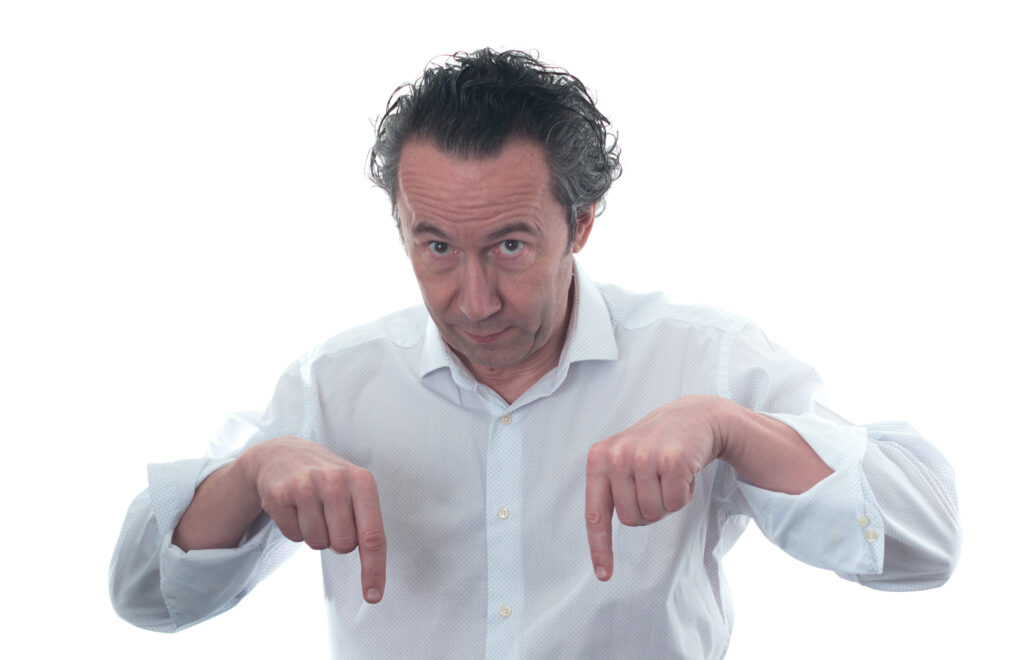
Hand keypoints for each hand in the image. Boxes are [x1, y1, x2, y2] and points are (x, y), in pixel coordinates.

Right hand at [239, 437, 386, 602]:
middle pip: (343, 545)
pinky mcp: (279, 495)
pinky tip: (293, 506)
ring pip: (317, 543)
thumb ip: (366, 521)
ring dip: (314, 534)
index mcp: (361, 481)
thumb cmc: (326, 477)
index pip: (373, 536)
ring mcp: (305, 486)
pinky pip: (293, 537)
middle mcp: (335, 481)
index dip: (374, 569)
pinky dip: (294, 529)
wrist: (281, 453)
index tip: (373, 596)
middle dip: (337, 540)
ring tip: (310, 507)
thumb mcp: (354, 487)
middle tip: (329, 516)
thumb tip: (373, 571)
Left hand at [584, 395, 725, 580]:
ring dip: (667, 502)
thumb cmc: (657, 445)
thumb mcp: (623, 457)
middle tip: (657, 484)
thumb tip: (597, 534)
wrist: (695, 417)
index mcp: (599, 457)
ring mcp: (644, 456)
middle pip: (631, 520)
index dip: (600, 547)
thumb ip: (610, 486)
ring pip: (654, 513)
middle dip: (648, 510)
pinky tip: (685, 472)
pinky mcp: (672, 460)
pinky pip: (676, 503)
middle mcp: (618, 456)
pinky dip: (685, 495)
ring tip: (670, 475)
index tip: (604, 574)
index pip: (595, 513)